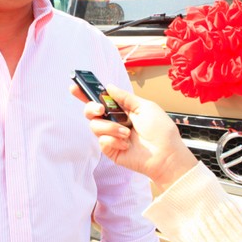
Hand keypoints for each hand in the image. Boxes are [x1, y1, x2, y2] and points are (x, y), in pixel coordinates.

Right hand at [70, 83, 197, 191]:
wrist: (166, 155)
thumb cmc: (161, 131)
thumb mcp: (145, 107)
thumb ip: (125, 97)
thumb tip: (108, 87)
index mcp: (121, 109)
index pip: (99, 99)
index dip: (85, 93)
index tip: (75, 87)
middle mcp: (113, 121)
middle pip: (90, 111)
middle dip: (91, 108)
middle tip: (101, 109)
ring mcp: (110, 136)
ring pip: (95, 126)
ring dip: (110, 127)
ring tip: (127, 133)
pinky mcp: (110, 149)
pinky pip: (102, 141)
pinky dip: (114, 140)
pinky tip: (126, 144)